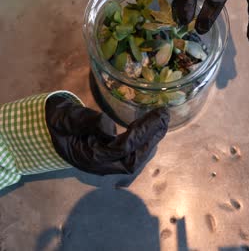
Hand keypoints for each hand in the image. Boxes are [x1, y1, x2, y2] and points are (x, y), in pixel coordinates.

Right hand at [45, 95, 168, 174]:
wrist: (49, 129)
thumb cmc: (58, 121)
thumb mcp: (67, 117)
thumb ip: (86, 121)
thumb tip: (110, 127)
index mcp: (89, 157)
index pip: (122, 148)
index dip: (142, 132)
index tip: (158, 115)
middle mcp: (100, 166)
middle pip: (133, 160)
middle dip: (151, 139)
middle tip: (165, 118)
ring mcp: (106, 166)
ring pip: (135, 161)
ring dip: (151, 142)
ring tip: (162, 122)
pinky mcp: (110, 160)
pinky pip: (132, 157)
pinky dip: (144, 144)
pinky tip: (151, 130)